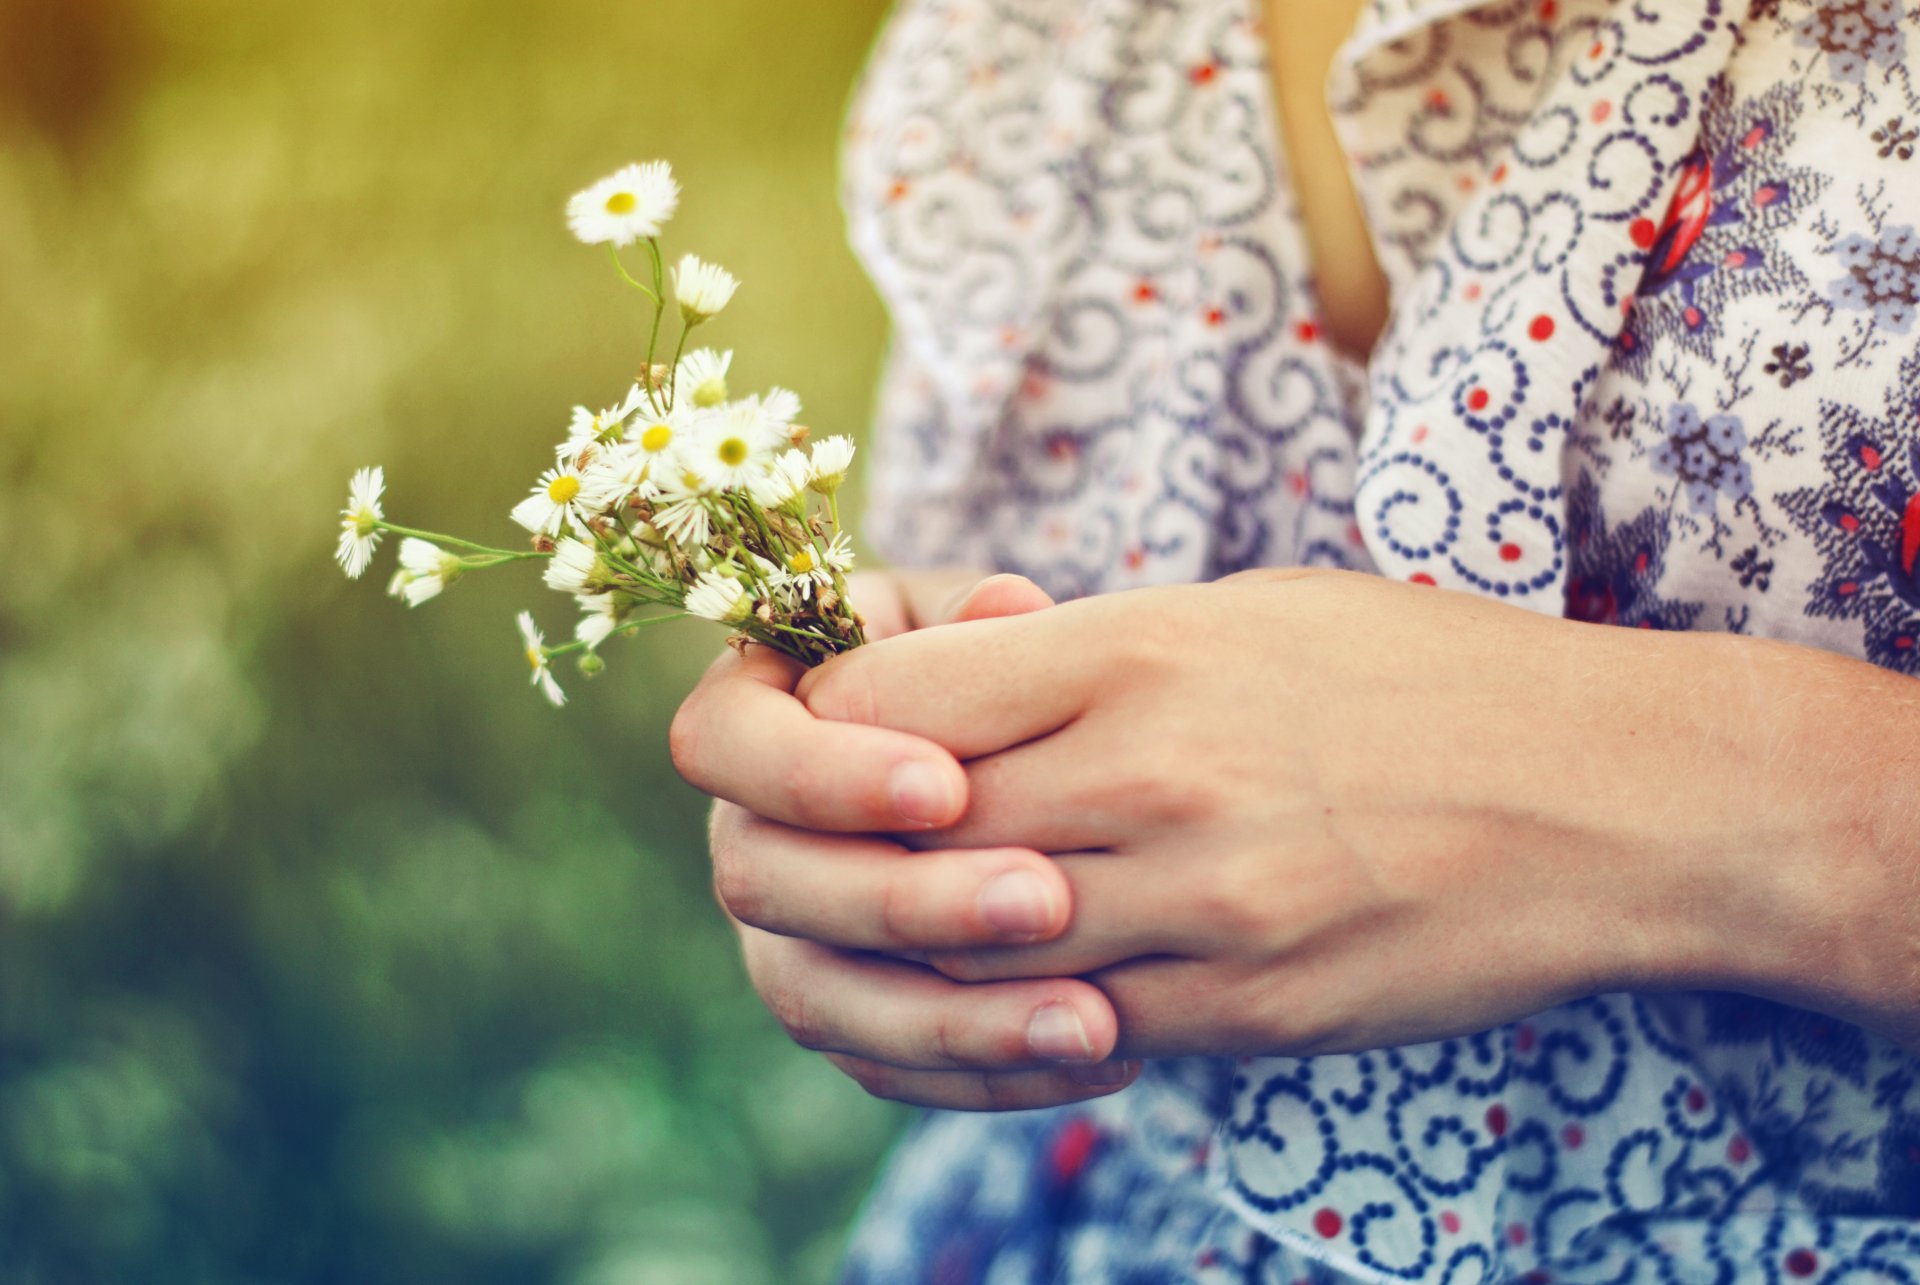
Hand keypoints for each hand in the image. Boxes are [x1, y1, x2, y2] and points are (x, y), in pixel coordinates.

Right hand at [671, 567, 1144, 1110]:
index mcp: (750, 713)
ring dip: (952, 1019)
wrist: (1026, 749)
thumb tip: (1008, 609)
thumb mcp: (986, 622)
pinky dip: (989, 1071)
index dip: (820, 774)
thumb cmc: (990, 659)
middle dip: (903, 900)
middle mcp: (745, 832)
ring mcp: (782, 934)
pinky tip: (1104, 1054)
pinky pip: (887, 1066)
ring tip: (1091, 1019)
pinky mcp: (843, 1015)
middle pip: (765, 884)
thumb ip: (984, 623)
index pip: (725, 745)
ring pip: (819, 998)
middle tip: (1045, 899)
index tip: (948, 785)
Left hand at [795, 567, 1885, 1065]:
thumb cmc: (1426, 677)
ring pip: (969, 951)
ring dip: (912, 944)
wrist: (1614, 799)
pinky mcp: (1244, 1009)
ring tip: (900, 925)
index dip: (832, 725)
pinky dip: (1011, 1017)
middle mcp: (1151, 779)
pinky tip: (1010, 990)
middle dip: (845, 844)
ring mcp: (1198, 909)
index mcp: (1140, 650)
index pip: (895, 703)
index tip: (840, 735)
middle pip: (905, 834)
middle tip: (831, 845)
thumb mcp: (1248, 612)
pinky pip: (1072, 1031)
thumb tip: (949, 692)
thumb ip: (1087, 656)